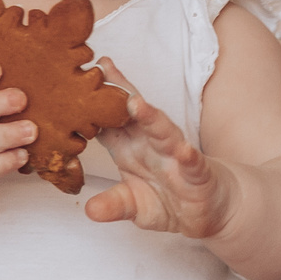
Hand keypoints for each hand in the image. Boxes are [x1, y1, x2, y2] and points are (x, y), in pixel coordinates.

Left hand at [84, 59, 238, 236]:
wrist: (208, 210)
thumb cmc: (168, 200)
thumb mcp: (134, 206)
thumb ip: (112, 204)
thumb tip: (89, 211)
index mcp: (129, 149)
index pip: (107, 121)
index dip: (91, 104)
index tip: (72, 83)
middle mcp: (151, 145)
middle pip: (134, 114)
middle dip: (120, 91)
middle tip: (103, 69)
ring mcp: (176, 156)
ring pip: (163, 131)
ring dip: (151, 116)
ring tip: (136, 103)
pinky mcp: (198, 173)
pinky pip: (192, 162)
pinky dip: (188, 155)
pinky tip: (183, 150)